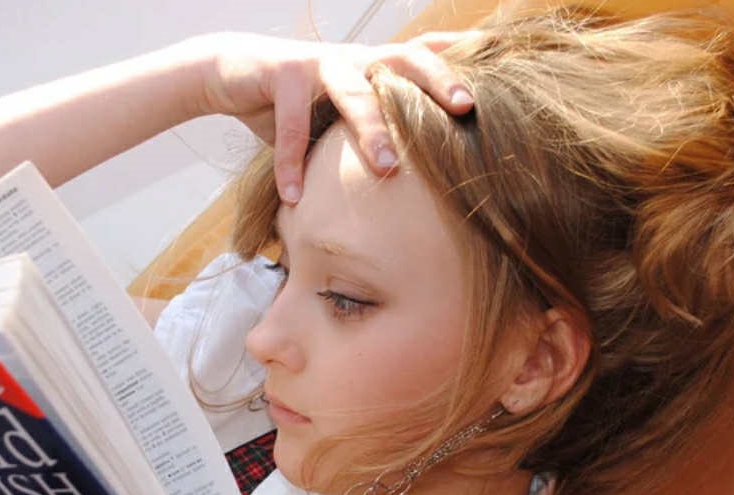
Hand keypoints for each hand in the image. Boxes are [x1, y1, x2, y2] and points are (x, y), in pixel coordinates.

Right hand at [189, 32, 475, 203]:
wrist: (231, 72)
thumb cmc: (295, 101)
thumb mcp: (337, 109)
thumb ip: (371, 125)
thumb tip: (409, 173)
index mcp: (373, 66)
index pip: (424, 56)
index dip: (460, 60)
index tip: (501, 62)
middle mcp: (353, 58)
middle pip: (404, 61)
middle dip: (436, 82)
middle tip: (465, 108)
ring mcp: (318, 63)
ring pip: (354, 92)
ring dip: (372, 131)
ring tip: (388, 169)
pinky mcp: (281, 74)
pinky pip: (290, 124)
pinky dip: (291, 164)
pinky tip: (294, 198)